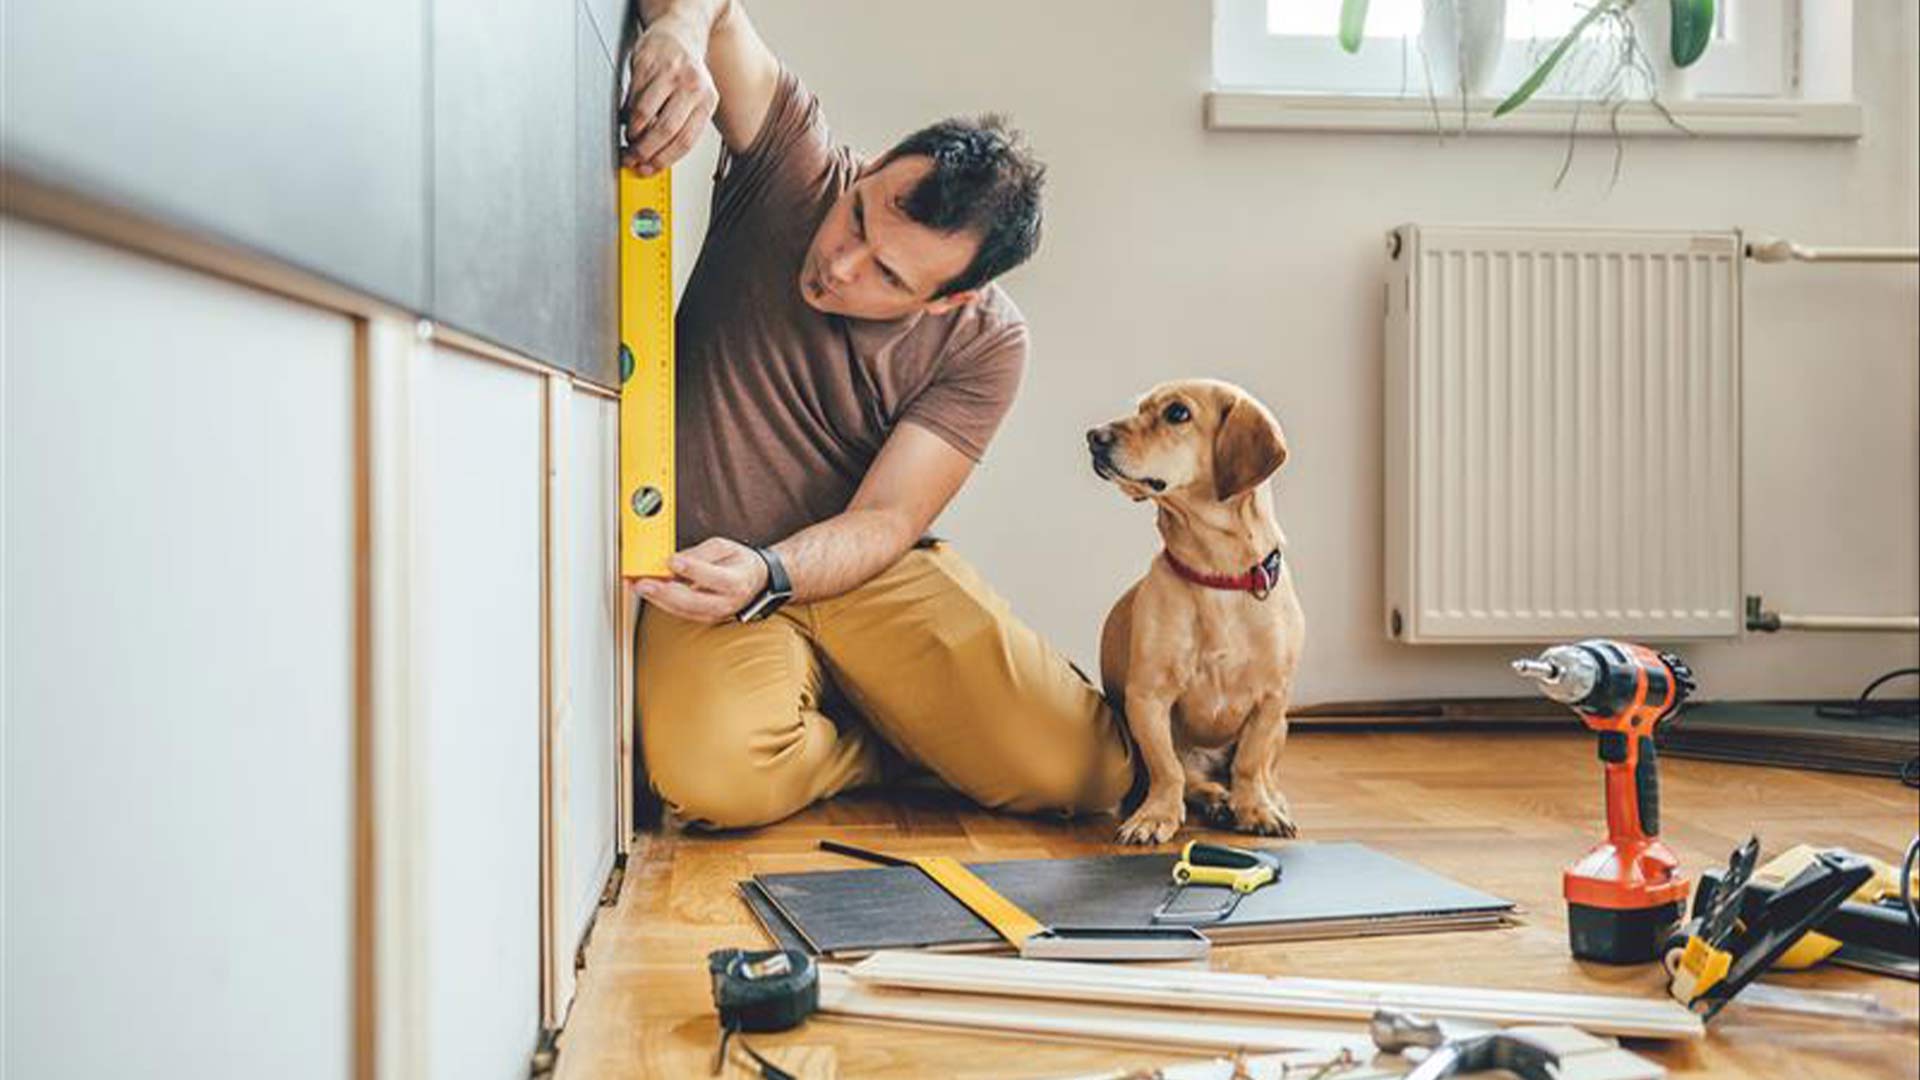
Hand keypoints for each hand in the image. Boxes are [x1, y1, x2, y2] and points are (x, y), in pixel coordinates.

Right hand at [621, 15, 717, 174]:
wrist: (679, 32)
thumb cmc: (686, 72)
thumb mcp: (696, 99)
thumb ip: (681, 127)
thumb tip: (656, 160)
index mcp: (708, 101)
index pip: (686, 140)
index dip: (664, 160)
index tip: (648, 169)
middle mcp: (692, 86)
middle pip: (665, 130)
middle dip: (645, 150)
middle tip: (633, 158)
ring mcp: (669, 73)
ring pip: (645, 114)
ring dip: (633, 132)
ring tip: (630, 137)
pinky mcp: (647, 63)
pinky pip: (632, 96)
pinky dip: (626, 112)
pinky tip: (628, 116)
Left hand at [634, 537, 769, 623]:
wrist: (754, 581)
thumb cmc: (738, 562)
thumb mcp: (725, 547)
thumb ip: (701, 553)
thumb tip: (677, 559)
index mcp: (736, 581)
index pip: (713, 577)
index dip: (691, 569)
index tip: (672, 561)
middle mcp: (726, 602)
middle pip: (693, 601)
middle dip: (665, 592)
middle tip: (644, 582)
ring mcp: (714, 614)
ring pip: (683, 610)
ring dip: (658, 599)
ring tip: (639, 587)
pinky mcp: (703, 618)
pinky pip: (680, 613)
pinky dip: (662, 603)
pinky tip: (649, 593)